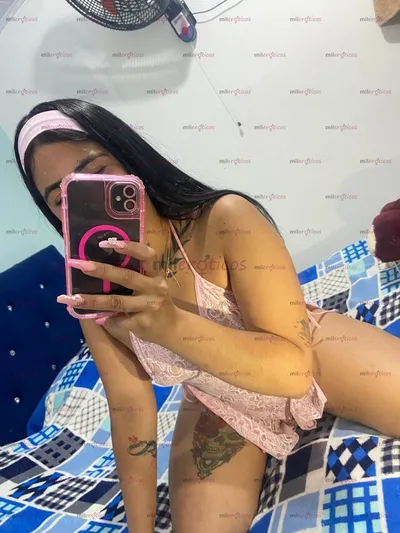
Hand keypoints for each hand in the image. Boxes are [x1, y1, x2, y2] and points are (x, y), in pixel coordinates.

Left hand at [57, 241, 179, 346]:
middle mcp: (154, 288)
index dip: (130, 248)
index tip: (109, 243)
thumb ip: (136, 274)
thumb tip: (101, 264)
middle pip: (126, 277)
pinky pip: (118, 321)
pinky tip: (97, 320)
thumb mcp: (152, 284)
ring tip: (72, 299)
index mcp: (155, 275)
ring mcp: (148, 307)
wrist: (174, 329)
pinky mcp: (142, 324)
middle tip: (79, 264)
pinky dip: (106, 320)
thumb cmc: (158, 301)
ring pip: (117, 302)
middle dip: (102, 270)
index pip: (146, 255)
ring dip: (93, 300)